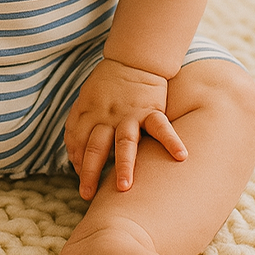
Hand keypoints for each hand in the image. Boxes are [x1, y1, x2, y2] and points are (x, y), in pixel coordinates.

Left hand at [64, 58, 186, 199]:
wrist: (132, 59)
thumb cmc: (107, 84)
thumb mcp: (84, 101)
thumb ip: (77, 127)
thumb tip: (73, 159)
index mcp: (89, 113)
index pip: (78, 141)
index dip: (77, 161)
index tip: (80, 180)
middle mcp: (107, 116)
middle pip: (96, 146)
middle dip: (90, 171)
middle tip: (86, 195)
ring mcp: (130, 114)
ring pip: (125, 142)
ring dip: (123, 165)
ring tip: (124, 188)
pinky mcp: (151, 110)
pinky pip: (162, 127)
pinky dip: (172, 141)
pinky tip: (181, 157)